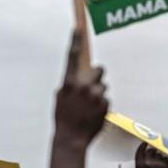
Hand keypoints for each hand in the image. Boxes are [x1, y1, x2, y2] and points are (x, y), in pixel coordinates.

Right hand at [54, 29, 108, 145]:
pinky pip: (106, 98)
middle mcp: (83, 86)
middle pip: (99, 70)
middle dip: (97, 76)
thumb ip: (70, 85)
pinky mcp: (105, 104)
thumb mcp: (60, 98)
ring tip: (89, 107)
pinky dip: (102, 105)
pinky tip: (93, 114)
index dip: (75, 41)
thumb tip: (79, 76)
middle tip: (90, 88)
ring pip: (103, 86)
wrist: (71, 139)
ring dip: (98, 93)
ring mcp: (95, 95)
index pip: (72, 57)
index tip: (78, 28)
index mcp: (68, 83)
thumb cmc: (63, 118)